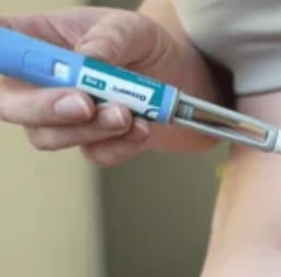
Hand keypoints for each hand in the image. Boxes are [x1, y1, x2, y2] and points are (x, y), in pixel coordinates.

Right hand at [0, 7, 183, 166]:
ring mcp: (60, 117)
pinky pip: (95, 154)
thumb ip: (108, 39)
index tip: (9, 64)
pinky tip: (141, 127)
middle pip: (8, 104)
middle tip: (84, 104)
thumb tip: (89, 59)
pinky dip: (120, 144)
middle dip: (43, 108)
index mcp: (34, 40)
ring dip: (90, 129)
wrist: (175, 75)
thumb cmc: (140, 45)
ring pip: (49, 136)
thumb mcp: (130, 28)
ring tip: (127, 113)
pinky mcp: (91, 142)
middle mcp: (37, 83)